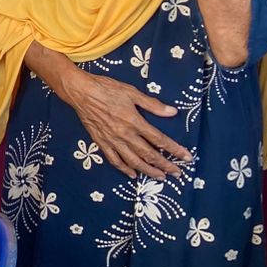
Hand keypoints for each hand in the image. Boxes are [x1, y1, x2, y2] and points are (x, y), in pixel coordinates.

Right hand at [58, 68, 189, 178]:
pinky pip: (114, 160)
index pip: (159, 140)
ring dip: (148, 171)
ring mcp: (112, 140)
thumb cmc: (106, 89)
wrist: (80, 91)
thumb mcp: (131, 92)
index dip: (174, 150)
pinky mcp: (101, 142)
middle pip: (149, 154)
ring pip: (133, 161)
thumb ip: (152, 104)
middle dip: (165, 165)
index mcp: (134, 121)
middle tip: (177, 173)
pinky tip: (133, 174)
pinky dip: (124, 169)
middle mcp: (125, 134)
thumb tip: (172, 112)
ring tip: (160, 177)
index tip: (187, 157)